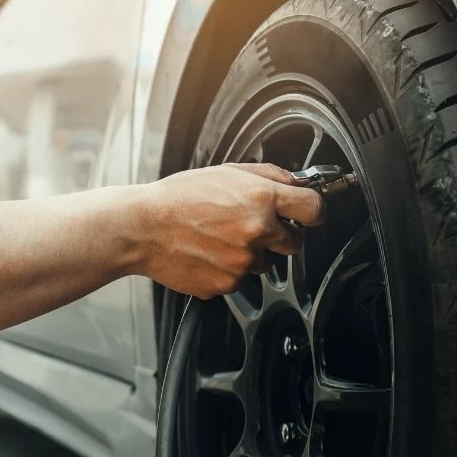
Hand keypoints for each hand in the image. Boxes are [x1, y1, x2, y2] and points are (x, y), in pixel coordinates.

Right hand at [139, 163, 323, 298]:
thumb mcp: (226, 172)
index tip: (308, 214)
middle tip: (252, 225)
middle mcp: (256, 232)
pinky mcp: (228, 284)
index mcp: (260, 199)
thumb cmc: (178, 198)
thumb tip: (297, 183)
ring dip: (251, 252)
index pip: (313, 209)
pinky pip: (240, 278)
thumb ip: (268, 176)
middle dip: (281, 235)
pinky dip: (229, 269)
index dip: (313, 211)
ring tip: (219, 237)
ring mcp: (243, 262)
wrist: (143, 228)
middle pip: (295, 242)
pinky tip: (208, 252)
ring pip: (265, 262)